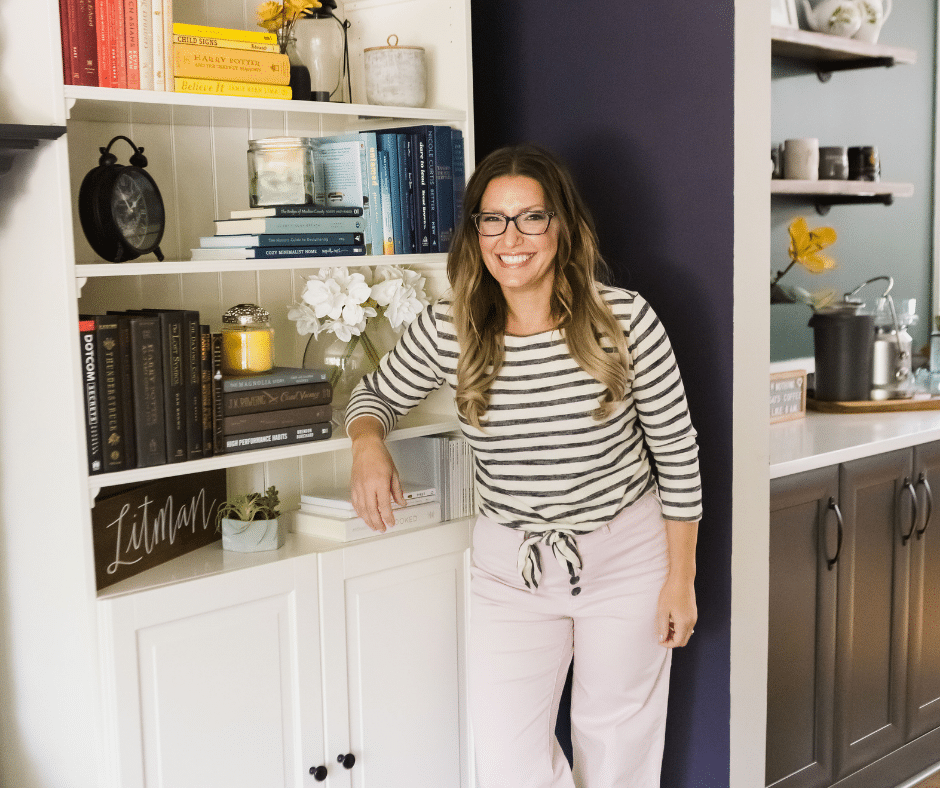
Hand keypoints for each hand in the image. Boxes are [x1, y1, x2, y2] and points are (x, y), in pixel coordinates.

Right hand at [348, 417, 404, 531]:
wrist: (366, 447)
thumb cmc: (380, 456)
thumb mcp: (394, 473)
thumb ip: (397, 490)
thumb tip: (401, 502)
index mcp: (380, 482)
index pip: (384, 505)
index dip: (388, 517)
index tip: (391, 522)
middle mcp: (368, 486)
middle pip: (371, 510)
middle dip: (377, 522)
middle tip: (382, 528)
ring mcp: (359, 487)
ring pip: (361, 509)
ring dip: (367, 520)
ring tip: (373, 526)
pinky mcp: (353, 486)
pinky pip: (355, 503)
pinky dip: (359, 512)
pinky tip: (363, 516)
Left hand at [656, 573, 696, 647]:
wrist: (682, 579)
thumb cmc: (670, 593)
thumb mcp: (663, 611)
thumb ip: (663, 627)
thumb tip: (662, 639)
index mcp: (684, 623)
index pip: (677, 642)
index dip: (667, 644)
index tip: (659, 640)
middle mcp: (691, 622)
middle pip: (683, 640)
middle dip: (672, 641)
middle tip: (661, 636)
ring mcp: (694, 617)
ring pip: (686, 634)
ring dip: (676, 635)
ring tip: (664, 628)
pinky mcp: (693, 613)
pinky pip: (687, 626)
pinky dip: (679, 628)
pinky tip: (671, 621)